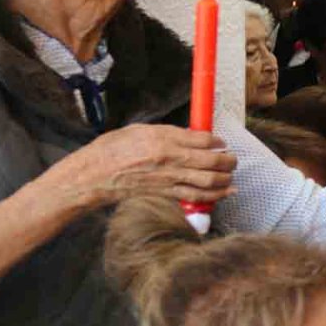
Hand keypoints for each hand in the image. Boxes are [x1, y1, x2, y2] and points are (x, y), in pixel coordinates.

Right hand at [44, 124, 235, 210]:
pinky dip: (215, 195)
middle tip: (233, 159)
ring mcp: (169, 178)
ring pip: (209, 180)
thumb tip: (190, 136)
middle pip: (211, 160)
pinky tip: (226, 191)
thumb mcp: (139, 130)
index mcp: (162, 138)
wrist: (93, 175)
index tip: (222, 143)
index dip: (217, 141)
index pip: (202, 139)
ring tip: (231, 175)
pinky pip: (196, 196)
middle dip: (228, 160)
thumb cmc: (111, 149)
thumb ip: (167, 133)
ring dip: (226, 178)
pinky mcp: (165, 194)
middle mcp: (170, 158)